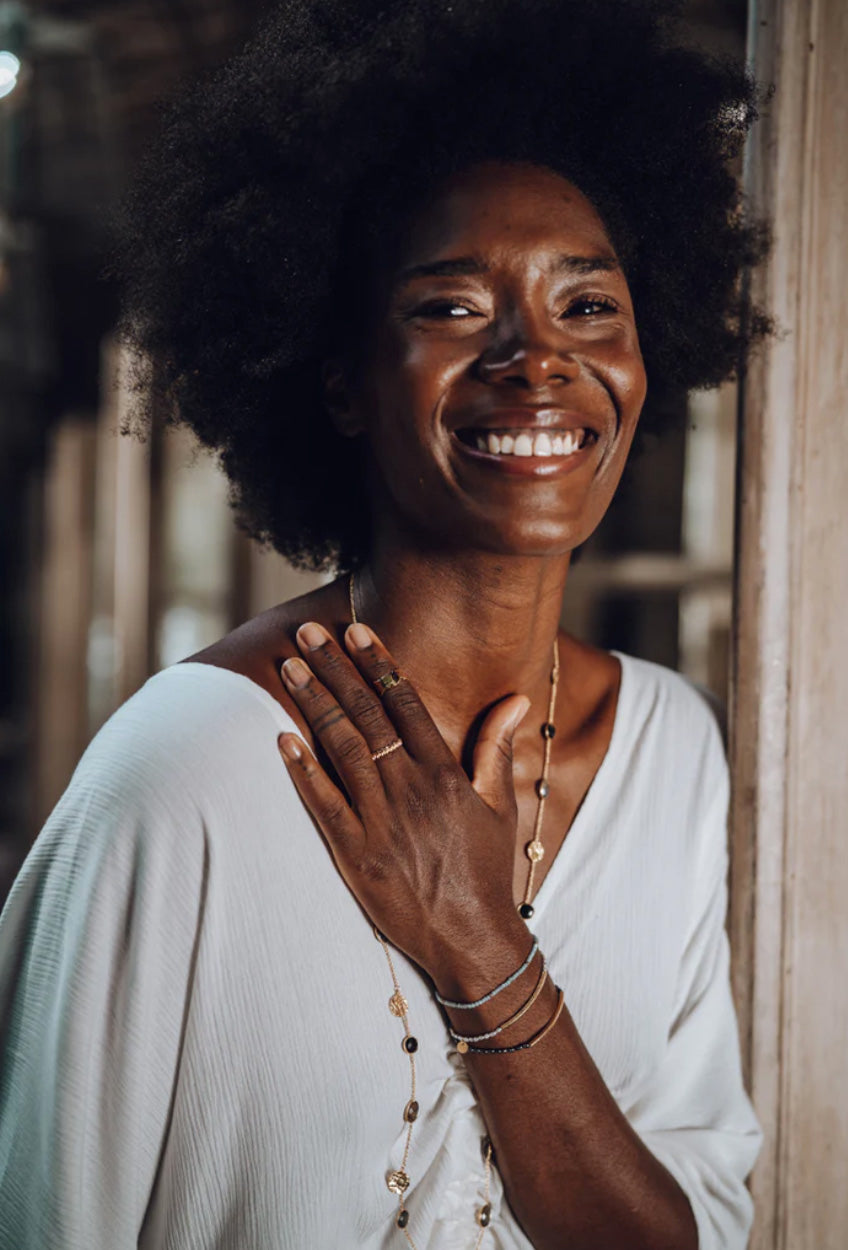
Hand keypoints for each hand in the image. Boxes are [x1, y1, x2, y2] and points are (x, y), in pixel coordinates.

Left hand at [277, 620, 529, 978]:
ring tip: (290, 667)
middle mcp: (410, 791)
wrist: (471, 939)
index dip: (378, 664)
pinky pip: (323, 805)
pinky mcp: (355, 856)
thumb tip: (515, 699)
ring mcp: (380, 822)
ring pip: (341, 750)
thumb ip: (496, 749)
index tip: (356, 631)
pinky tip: (282, 738)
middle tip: (307, 632)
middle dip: (334, 669)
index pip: (405, 704)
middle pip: (366, 716)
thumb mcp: (500, 807)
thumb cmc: (487, 871)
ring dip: (313, 704)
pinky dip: (302, 770)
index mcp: (444, 774)